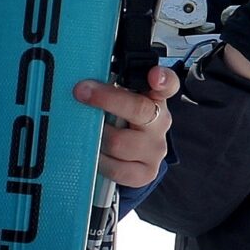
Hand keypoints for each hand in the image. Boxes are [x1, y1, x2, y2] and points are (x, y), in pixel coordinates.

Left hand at [77, 65, 176, 186]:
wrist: (132, 154)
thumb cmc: (120, 120)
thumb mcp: (119, 99)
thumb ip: (110, 86)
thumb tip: (83, 82)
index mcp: (156, 97)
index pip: (168, 84)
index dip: (163, 79)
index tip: (154, 76)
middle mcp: (161, 122)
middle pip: (138, 109)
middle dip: (106, 99)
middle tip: (81, 92)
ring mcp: (155, 149)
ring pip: (119, 142)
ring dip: (98, 136)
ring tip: (89, 132)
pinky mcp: (147, 173)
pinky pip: (117, 169)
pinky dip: (100, 161)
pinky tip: (96, 154)